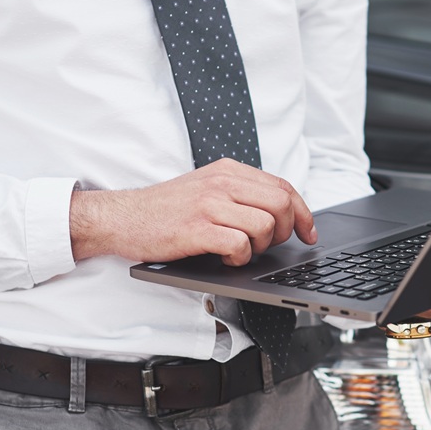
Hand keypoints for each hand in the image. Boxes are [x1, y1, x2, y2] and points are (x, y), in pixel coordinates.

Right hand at [69, 158, 315, 264]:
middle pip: (281, 205)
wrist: (123, 217)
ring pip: (264, 226)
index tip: (307, 233)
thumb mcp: (207, 189)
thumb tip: (280, 213)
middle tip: (267, 245)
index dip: (302, 213)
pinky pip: (240, 245)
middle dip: (284, 232)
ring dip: (259, 247)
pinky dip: (240, 258)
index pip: (283, 187)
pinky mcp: (197, 229)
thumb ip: (240, 194)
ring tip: (239, 251)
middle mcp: (222, 183)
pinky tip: (225, 258)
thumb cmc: (165, 209)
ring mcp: (209, 205)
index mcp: (228, 171)